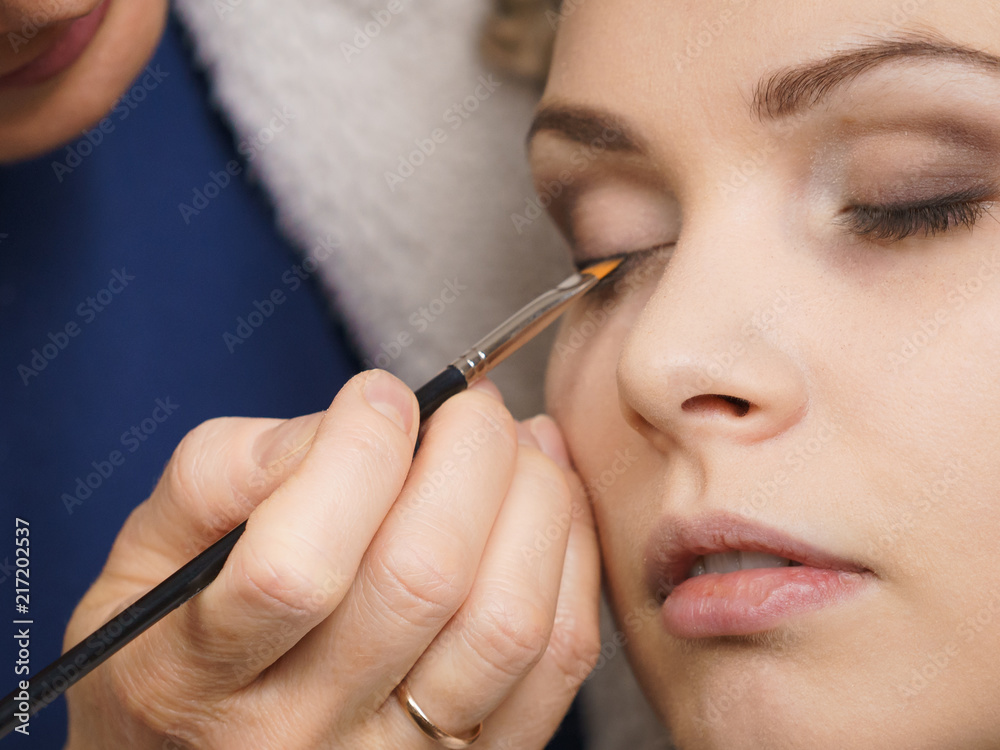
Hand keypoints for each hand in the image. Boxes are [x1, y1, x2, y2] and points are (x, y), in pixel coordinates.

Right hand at [63, 371, 600, 748]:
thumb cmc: (181, 636)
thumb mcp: (149, 552)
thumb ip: (223, 472)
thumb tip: (360, 420)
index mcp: (196, 678)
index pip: (295, 568)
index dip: (355, 457)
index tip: (381, 395)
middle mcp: (303, 735)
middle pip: (422, 581)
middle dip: (469, 455)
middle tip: (470, 403)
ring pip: (508, 623)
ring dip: (535, 500)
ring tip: (516, 443)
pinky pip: (559, 658)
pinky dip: (571, 556)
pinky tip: (546, 499)